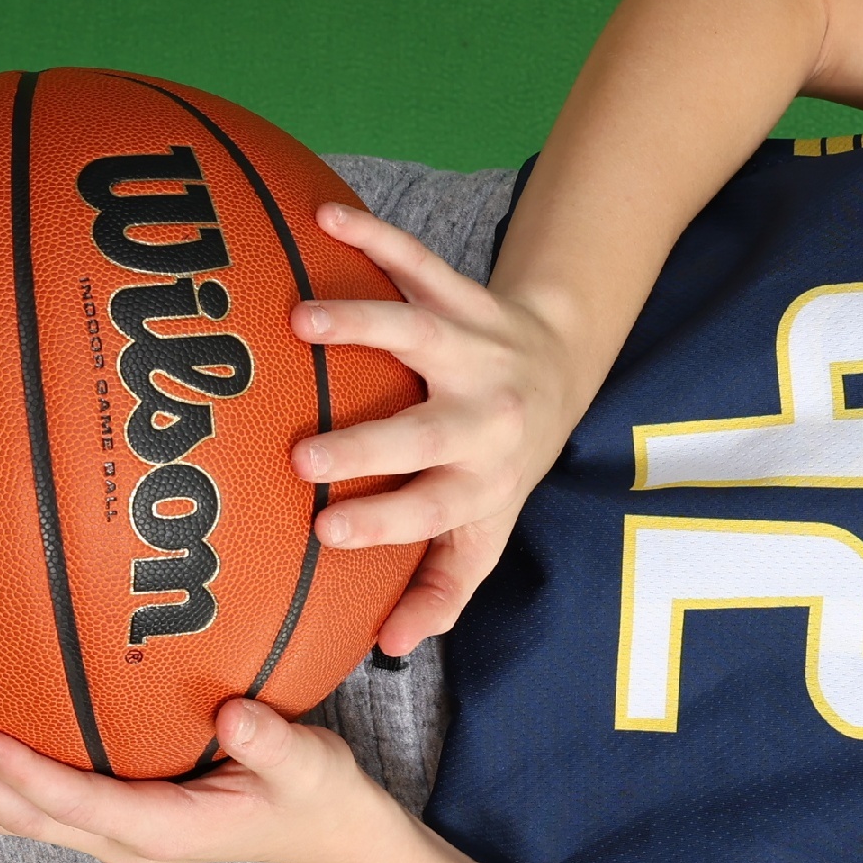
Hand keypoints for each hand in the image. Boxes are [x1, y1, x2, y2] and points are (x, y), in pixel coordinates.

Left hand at [0, 699, 401, 862]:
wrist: (319, 832)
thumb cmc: (312, 791)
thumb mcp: (311, 765)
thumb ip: (275, 743)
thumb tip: (236, 712)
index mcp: (162, 830)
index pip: (80, 803)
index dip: (24, 775)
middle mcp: (117, 840)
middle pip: (15, 818)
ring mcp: (101, 833)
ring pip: (1, 817)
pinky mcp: (95, 818)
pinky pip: (17, 803)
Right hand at [289, 199, 588, 656]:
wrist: (562, 368)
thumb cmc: (501, 465)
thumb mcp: (486, 534)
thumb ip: (440, 590)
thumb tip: (388, 646)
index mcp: (486, 480)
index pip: (435, 509)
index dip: (386, 524)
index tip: (325, 531)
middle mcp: (486, 417)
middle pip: (428, 432)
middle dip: (370, 446)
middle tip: (304, 455)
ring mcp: (475, 350)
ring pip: (421, 333)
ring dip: (364, 326)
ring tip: (300, 320)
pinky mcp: (464, 296)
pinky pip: (421, 262)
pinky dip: (376, 237)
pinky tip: (325, 217)